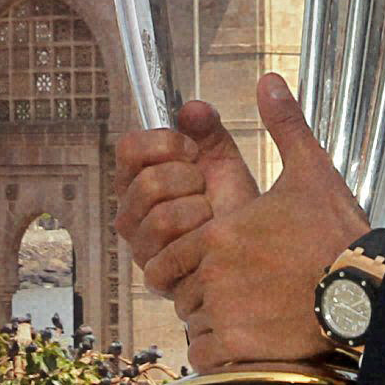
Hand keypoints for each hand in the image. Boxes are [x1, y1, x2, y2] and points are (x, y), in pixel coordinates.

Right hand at [114, 99, 257, 290]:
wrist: (256, 252)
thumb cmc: (234, 210)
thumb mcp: (223, 161)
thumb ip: (207, 130)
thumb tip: (193, 108)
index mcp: (139, 178)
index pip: (129, 148)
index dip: (164, 143)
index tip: (192, 149)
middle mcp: (132, 213)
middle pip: (146, 182)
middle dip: (188, 181)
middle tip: (204, 188)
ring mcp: (141, 246)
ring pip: (160, 217)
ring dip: (197, 211)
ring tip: (210, 215)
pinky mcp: (155, 276)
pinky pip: (170, 253)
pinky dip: (198, 241)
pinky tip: (208, 239)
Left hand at [159, 73, 368, 370]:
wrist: (370, 296)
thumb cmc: (339, 238)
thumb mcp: (312, 173)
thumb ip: (285, 127)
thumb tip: (269, 82)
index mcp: (221, 232)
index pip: (177, 246)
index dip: (199, 254)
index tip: (231, 260)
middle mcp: (213, 273)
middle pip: (181, 285)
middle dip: (203, 289)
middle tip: (243, 290)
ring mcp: (223, 314)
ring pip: (195, 321)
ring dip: (214, 321)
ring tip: (255, 314)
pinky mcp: (236, 350)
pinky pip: (208, 354)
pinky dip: (225, 351)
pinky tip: (257, 339)